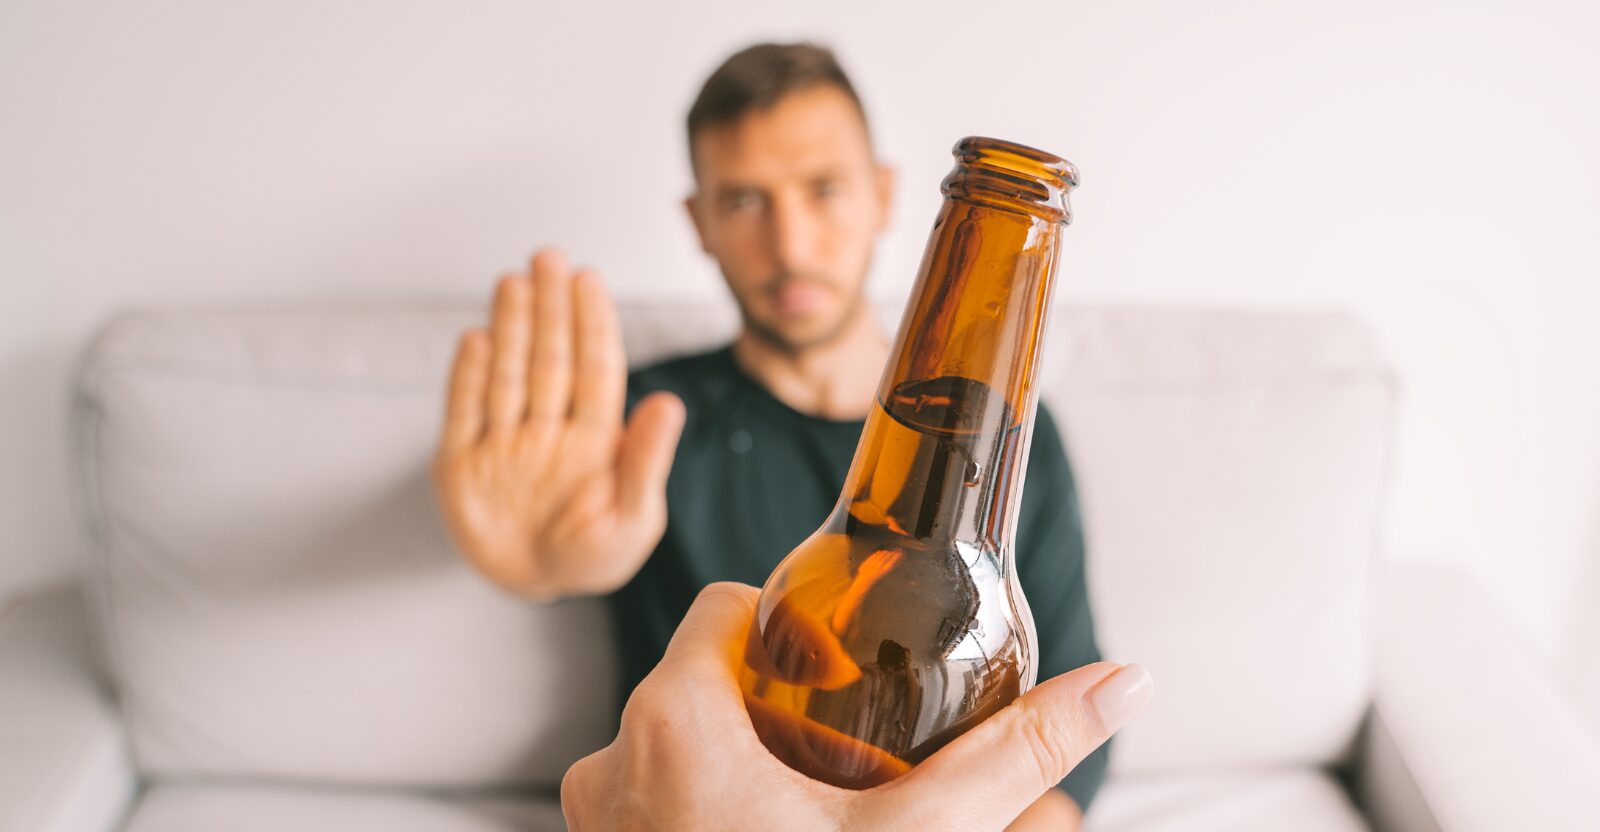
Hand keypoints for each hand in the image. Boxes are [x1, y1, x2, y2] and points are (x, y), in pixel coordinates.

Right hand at [434, 248, 685, 600]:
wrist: (534, 585)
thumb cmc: (594, 555)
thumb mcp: (633, 518)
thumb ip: (646, 460)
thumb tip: (669, 404)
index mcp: (595, 437)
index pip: (594, 369)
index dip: (591, 323)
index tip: (587, 279)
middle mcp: (549, 428)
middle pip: (550, 359)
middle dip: (550, 308)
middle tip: (548, 257)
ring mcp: (504, 441)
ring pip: (508, 374)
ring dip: (512, 328)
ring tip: (514, 282)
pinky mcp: (462, 463)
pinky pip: (465, 412)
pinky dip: (469, 377)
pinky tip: (478, 338)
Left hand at [561, 583, 1152, 830]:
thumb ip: (1019, 753)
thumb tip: (1121, 684)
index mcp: (673, 722)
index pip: (724, 607)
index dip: (789, 626)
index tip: (839, 669)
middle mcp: (612, 762)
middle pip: (702, 677)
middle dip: (778, 703)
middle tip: (844, 753)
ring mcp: (598, 820)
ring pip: (675, 741)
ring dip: (741, 757)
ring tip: (813, 805)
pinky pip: (649, 797)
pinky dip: (704, 806)